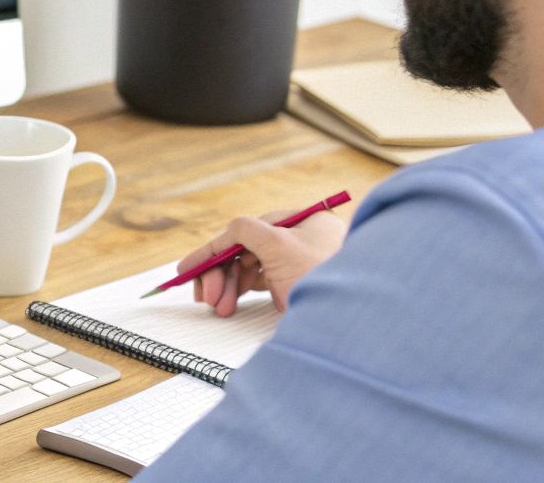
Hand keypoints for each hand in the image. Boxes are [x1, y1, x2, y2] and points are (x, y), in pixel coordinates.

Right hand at [179, 208, 347, 315]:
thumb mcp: (280, 246)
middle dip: (222, 275)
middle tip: (208, 299)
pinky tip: (232, 305)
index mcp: (301, 220)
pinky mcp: (297, 285)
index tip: (186, 269)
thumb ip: (247, 230)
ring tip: (221, 309)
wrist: (357, 325)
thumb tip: (230, 230)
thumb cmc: (326, 278)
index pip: (245, 230)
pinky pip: (261, 283)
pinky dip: (243, 293)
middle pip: (246, 251)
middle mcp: (300, 238)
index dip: (212, 249)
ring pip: (251, 269)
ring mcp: (299, 263)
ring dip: (230, 288)